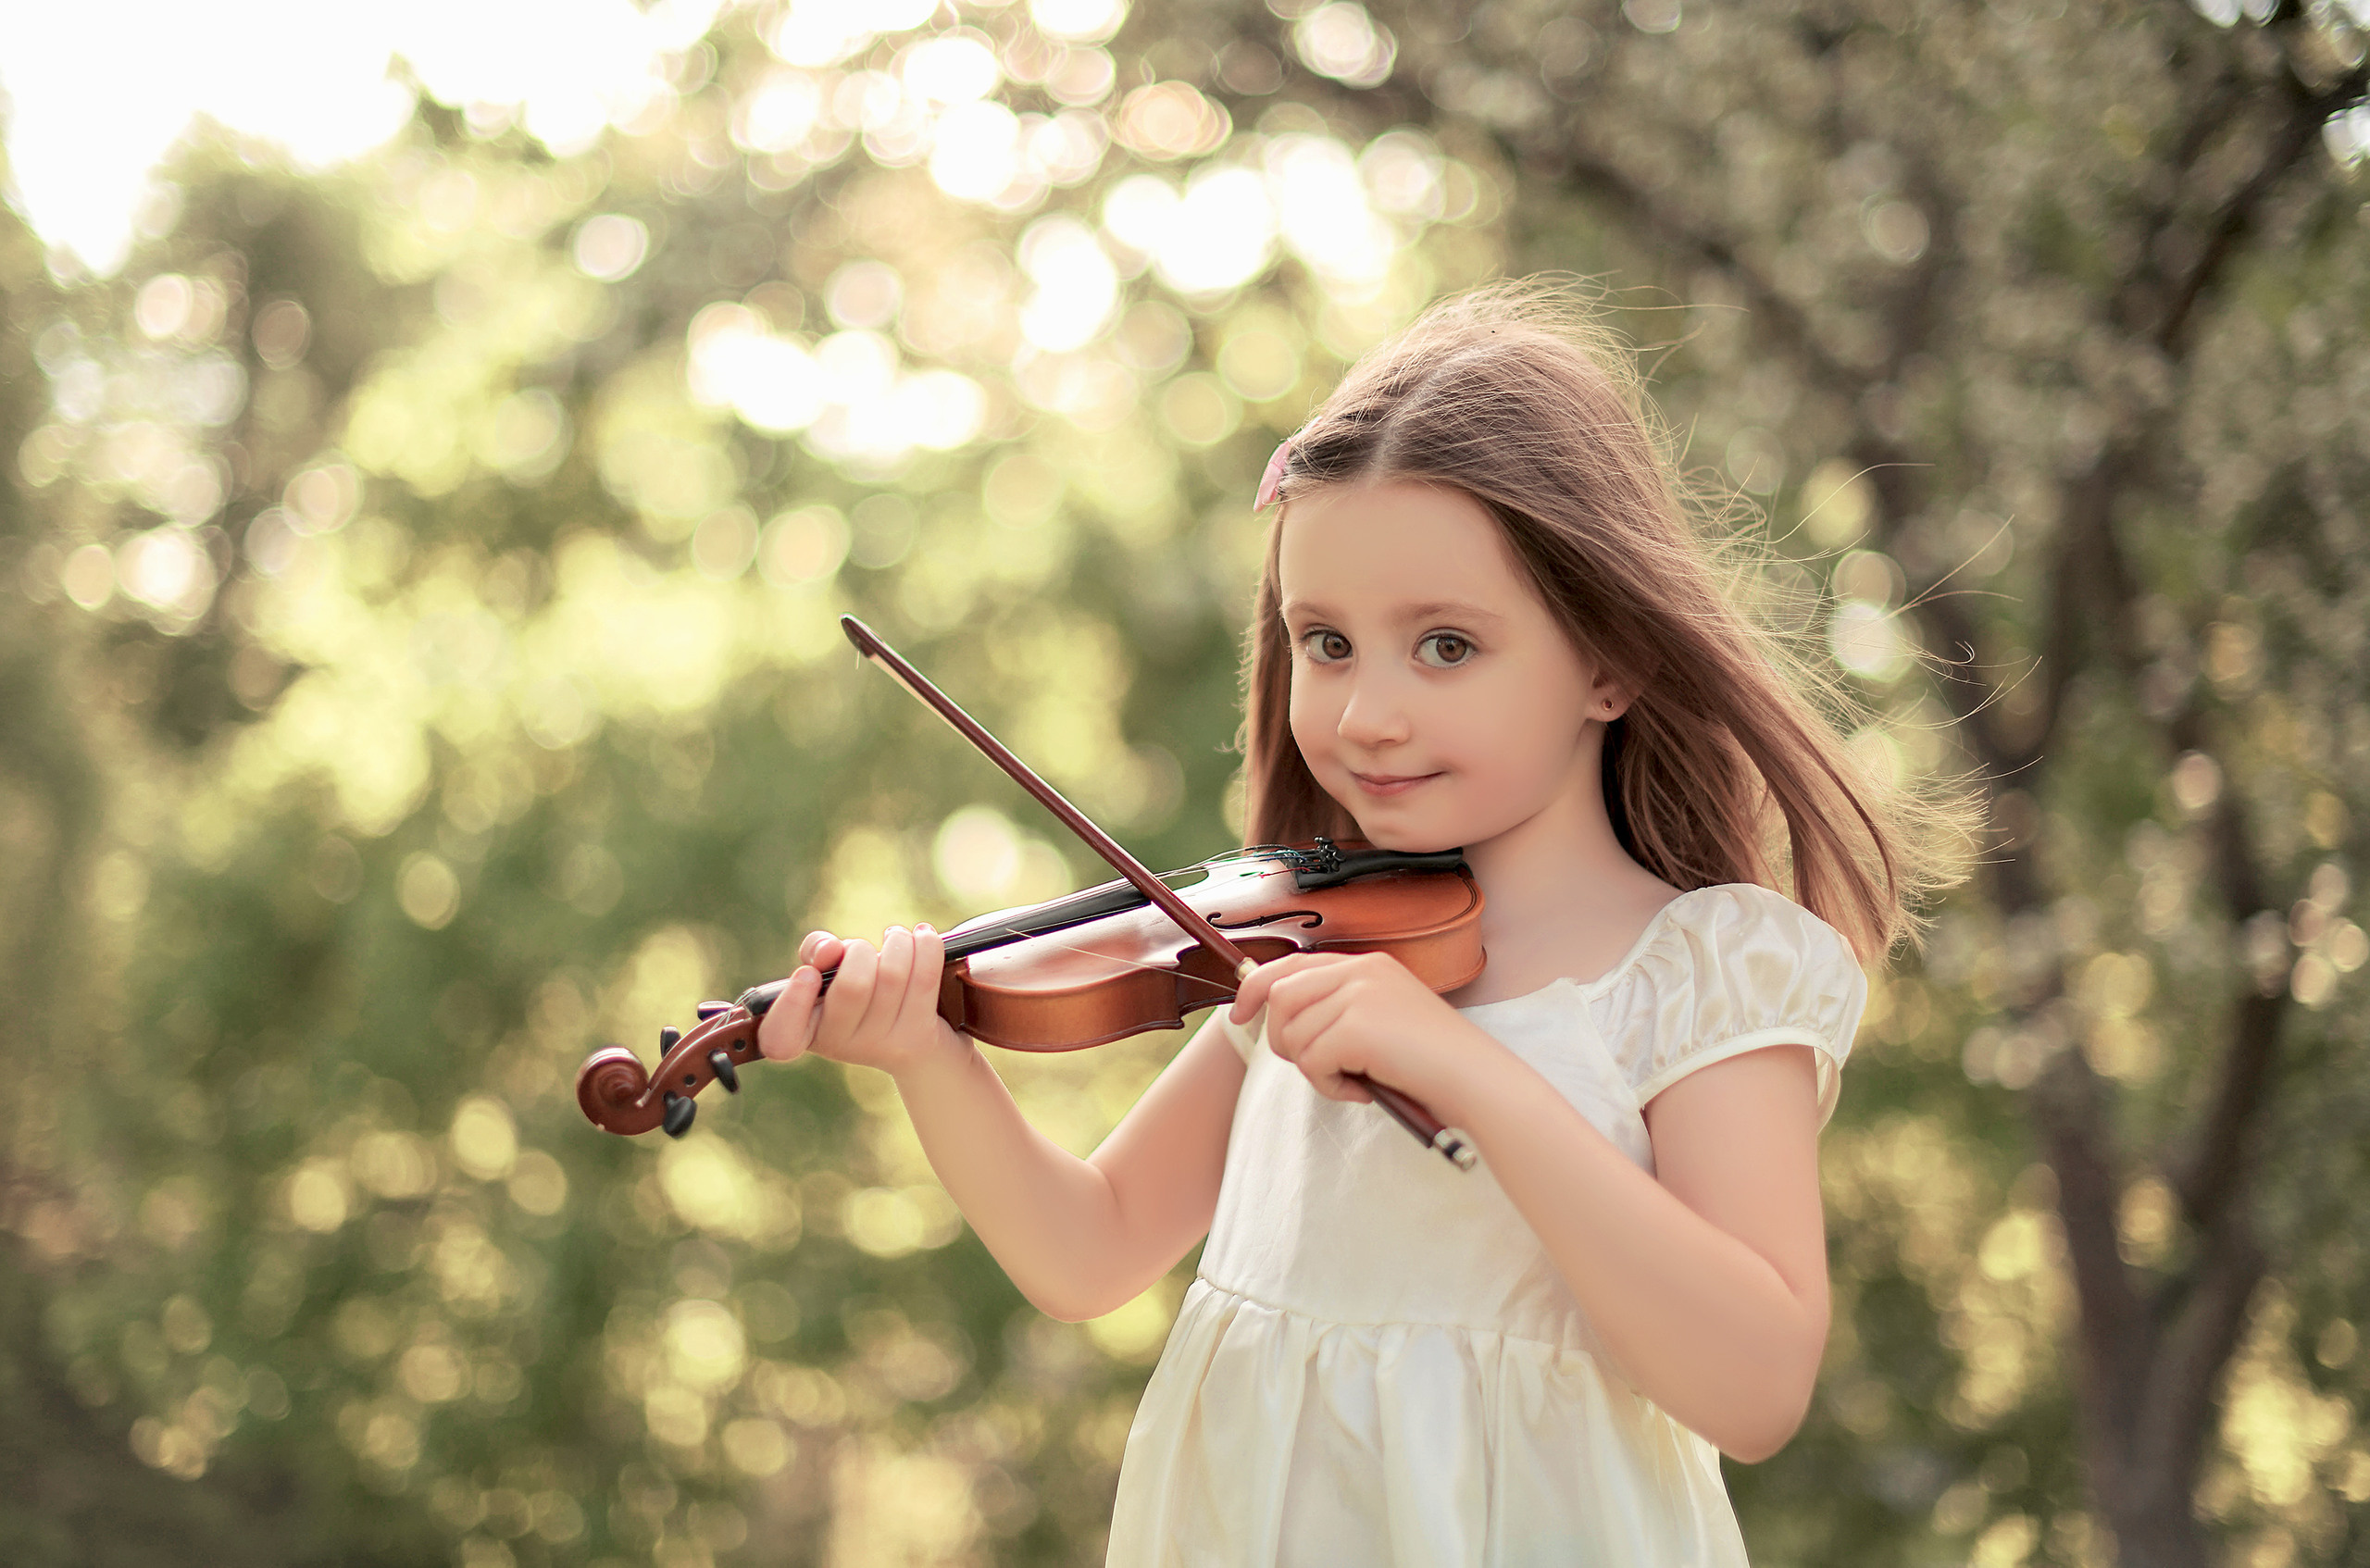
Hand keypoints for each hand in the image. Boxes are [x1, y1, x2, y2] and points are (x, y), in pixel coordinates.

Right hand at [755, 924, 968, 1079]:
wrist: (905, 1038)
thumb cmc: (855, 993)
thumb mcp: (827, 972)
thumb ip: (815, 952)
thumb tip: (829, 949)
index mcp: (805, 1030)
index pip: (780, 1038)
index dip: (792, 1003)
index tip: (808, 974)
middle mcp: (838, 1044)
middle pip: (853, 986)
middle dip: (861, 951)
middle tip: (864, 949)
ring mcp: (879, 1044)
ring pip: (892, 975)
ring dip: (897, 942)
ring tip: (896, 938)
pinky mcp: (917, 1035)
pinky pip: (925, 978)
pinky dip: (925, 945)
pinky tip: (922, 936)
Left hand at [1225, 950, 1481, 1109]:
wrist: (1475, 1080)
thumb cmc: (1430, 1063)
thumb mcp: (1382, 1020)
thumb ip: (1339, 1009)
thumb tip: (1278, 1017)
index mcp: (1367, 964)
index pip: (1290, 964)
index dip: (1254, 989)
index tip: (1238, 1015)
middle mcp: (1361, 970)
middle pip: (1280, 997)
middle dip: (1283, 1039)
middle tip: (1318, 1067)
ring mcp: (1360, 995)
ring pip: (1292, 1034)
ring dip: (1314, 1069)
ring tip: (1353, 1080)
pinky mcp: (1358, 1027)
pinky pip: (1311, 1062)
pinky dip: (1329, 1085)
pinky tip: (1363, 1089)